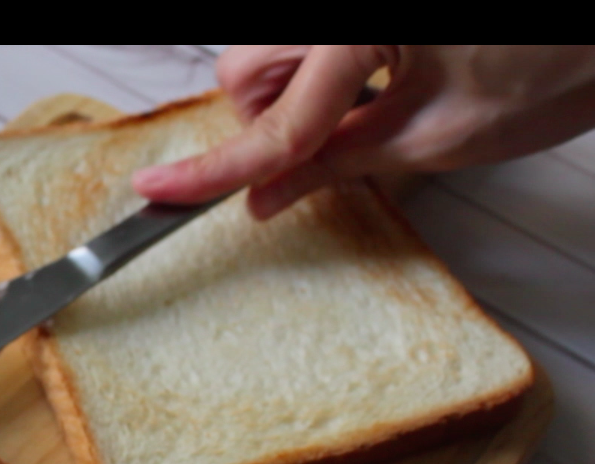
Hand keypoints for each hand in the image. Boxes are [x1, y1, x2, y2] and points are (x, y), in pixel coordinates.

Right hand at [134, 45, 594, 218]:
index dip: (216, 171)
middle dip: (271, 118)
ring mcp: (349, 12)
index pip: (273, 120)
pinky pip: (306, 41)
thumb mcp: (438, 137)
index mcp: (358, 25)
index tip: (157, 192)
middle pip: (246, 67)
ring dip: (297, 92)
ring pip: (270, 50)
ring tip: (374, 105)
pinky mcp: (363, 20)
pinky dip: (324, 70)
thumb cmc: (558, 66)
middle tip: (330, 148)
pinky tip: (383, 77)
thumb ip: (336, 164)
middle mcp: (342, 7)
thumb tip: (264, 196)